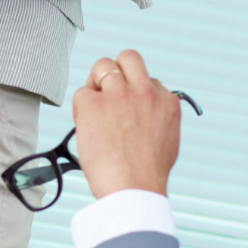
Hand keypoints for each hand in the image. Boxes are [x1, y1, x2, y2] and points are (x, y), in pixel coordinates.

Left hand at [72, 50, 181, 197]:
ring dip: (95, 86)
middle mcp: (145, 91)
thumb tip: (143, 115)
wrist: (134, 189)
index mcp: (166, 101)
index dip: (133, 93)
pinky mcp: (94, 103)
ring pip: (102, 66)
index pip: (148, 80)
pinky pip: (81, 93)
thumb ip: (156, 119)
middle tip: (106, 90)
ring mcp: (119, 94)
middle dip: (116, 69)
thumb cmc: (145, 176)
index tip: (127, 109)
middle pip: (128, 58)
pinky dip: (80, 110)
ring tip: (94, 111)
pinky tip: (86, 128)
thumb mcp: (167, 141)